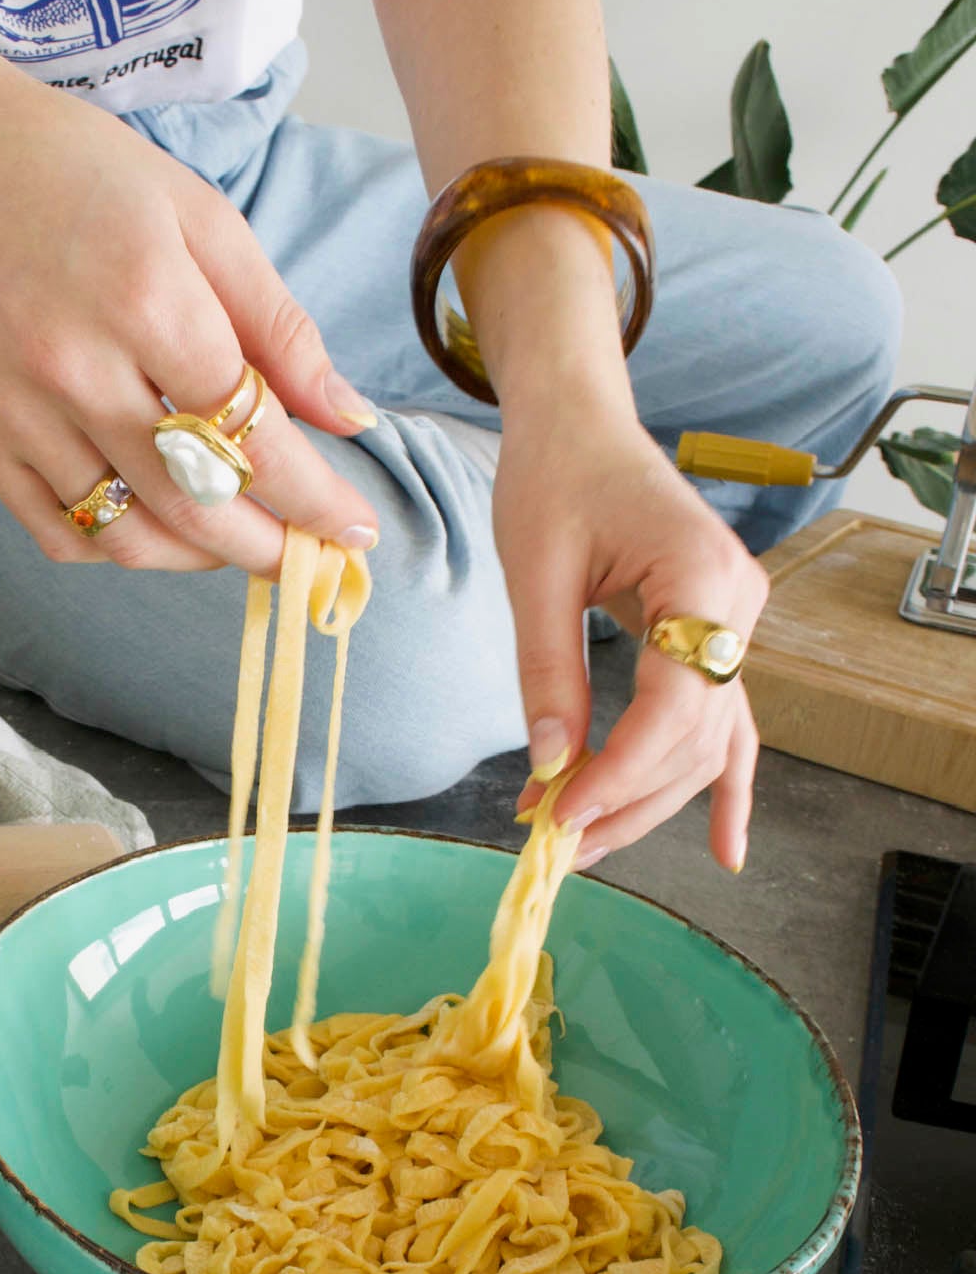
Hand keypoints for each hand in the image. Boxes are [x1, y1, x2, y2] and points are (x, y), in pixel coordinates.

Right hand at [0, 54, 379, 572]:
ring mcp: (19, 410)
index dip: (314, 495)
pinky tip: (162, 529)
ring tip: (241, 540)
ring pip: (128, 534)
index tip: (356, 530)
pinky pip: (60, 533)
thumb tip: (349, 419)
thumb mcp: (207, 222)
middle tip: (309, 557)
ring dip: (200, 557)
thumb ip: (280, 328)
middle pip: (193, 499)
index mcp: (147, 299)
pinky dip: (121, 551)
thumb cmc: (90, 181)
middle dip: (268, 545)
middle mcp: (76, 366)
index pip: (250, 432)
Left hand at [493, 394, 770, 871]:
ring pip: (707, 741)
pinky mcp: (715, 635)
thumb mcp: (535, 572)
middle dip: (628, 798)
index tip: (561, 815)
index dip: (620, 772)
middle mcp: (736, 605)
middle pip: (697, 737)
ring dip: (649, 798)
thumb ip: (547, 671)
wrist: (578, 424)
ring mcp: (735, 622)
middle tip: (557, 843)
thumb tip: (549, 766)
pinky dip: (725, 784)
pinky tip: (727, 849)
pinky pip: (725, 721)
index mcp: (702, 575)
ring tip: (585, 845)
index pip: (675, 706)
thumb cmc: (554, 476)